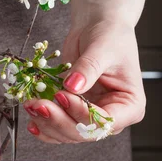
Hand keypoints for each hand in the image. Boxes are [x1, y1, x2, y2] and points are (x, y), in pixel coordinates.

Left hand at [23, 20, 145, 143]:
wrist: (96, 27)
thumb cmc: (109, 35)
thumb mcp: (102, 49)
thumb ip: (88, 69)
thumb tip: (72, 86)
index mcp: (130, 106)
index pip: (105, 122)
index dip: (81, 114)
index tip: (62, 95)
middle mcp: (112, 116)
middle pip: (84, 132)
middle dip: (58, 121)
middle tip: (39, 104)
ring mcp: (91, 116)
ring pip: (68, 133)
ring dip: (47, 124)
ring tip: (31, 105)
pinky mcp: (73, 112)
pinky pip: (58, 128)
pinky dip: (44, 126)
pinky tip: (32, 121)